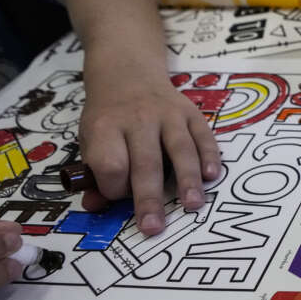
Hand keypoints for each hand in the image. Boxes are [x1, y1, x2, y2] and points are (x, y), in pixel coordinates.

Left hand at [79, 69, 220, 235]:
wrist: (127, 72)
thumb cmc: (108, 115)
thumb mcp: (89, 138)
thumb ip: (93, 173)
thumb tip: (95, 207)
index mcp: (106, 126)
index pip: (110, 164)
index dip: (114, 187)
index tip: (117, 195)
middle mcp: (138, 119)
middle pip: (146, 163)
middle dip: (149, 198)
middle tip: (154, 227)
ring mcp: (168, 114)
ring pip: (180, 149)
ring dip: (187, 179)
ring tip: (192, 205)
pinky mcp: (190, 113)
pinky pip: (204, 136)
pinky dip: (209, 157)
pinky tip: (211, 176)